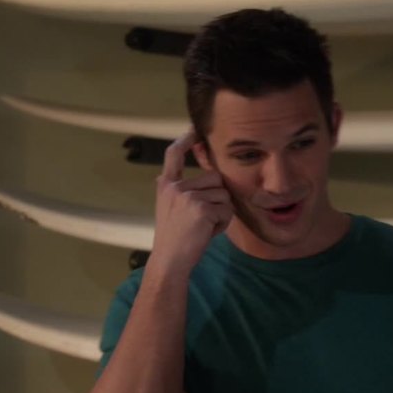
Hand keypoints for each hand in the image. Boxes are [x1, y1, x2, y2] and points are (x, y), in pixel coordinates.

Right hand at [149, 130, 232, 274]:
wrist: (169, 261)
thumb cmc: (174, 239)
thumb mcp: (169, 208)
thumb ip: (180, 191)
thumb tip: (194, 175)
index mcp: (166, 185)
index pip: (173, 154)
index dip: (185, 140)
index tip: (193, 131)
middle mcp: (175, 187)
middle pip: (215, 178)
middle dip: (218, 197)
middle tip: (203, 219)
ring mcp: (188, 197)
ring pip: (224, 195)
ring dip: (221, 213)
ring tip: (203, 228)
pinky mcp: (201, 210)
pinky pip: (226, 210)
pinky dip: (222, 225)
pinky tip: (206, 234)